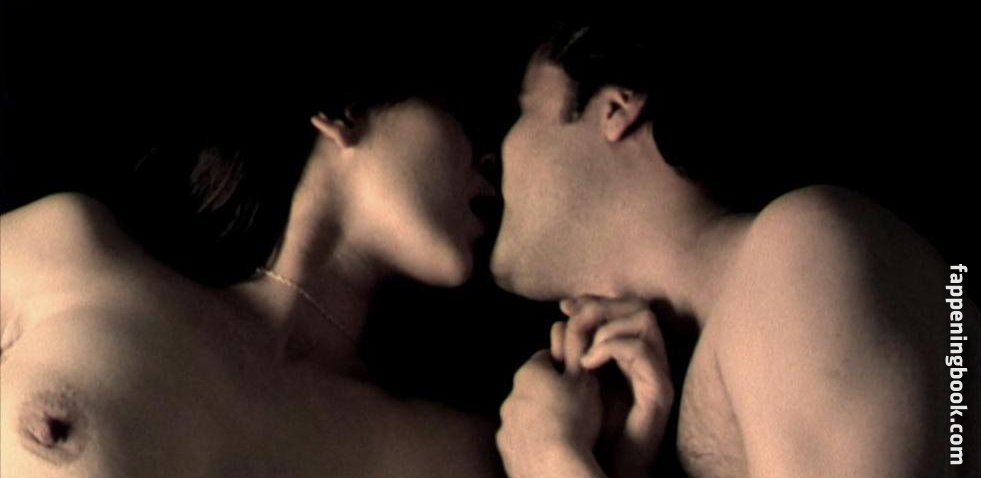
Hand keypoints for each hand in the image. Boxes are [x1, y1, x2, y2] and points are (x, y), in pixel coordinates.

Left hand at [497, 350, 605, 477]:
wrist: (554, 467)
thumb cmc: (573, 419)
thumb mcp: (582, 377)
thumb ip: (576, 347)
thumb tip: (573, 318)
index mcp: (529, 373)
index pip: (546, 359)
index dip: (564, 366)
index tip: (577, 378)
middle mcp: (511, 396)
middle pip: (533, 387)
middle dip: (551, 393)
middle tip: (576, 406)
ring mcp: (505, 424)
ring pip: (526, 413)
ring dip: (541, 417)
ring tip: (565, 431)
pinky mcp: (505, 449)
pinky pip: (521, 438)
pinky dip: (533, 439)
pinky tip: (551, 448)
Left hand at [558, 296, 673, 477]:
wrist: (603, 467)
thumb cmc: (589, 430)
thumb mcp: (575, 382)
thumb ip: (573, 351)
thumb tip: (560, 318)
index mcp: (630, 353)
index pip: (623, 305)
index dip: (594, 299)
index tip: (565, 306)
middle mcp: (649, 357)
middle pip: (637, 306)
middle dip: (601, 305)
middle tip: (573, 316)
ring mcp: (657, 372)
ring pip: (645, 320)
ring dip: (607, 326)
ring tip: (582, 349)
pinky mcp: (659, 390)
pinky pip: (642, 350)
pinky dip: (612, 347)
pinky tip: (588, 363)